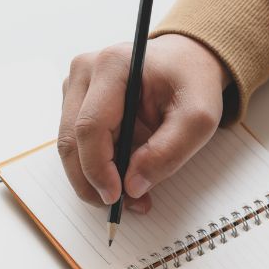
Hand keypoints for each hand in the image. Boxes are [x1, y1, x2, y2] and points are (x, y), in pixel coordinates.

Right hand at [58, 34, 229, 212]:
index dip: (98, 169)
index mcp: (113, 65)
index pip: (90, 127)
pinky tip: (121, 176)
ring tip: (129, 196)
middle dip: (91, 182)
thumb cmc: (192, 83)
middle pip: (71, 140)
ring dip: (92, 180)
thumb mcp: (198, 118)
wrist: (186, 62)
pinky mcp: (75, 101)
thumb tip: (132, 187)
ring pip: (70, 146)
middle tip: (121, 206)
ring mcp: (75, 85)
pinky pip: (76, 144)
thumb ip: (168, 152)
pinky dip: (94, 168)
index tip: (116, 197)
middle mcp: (85, 71)